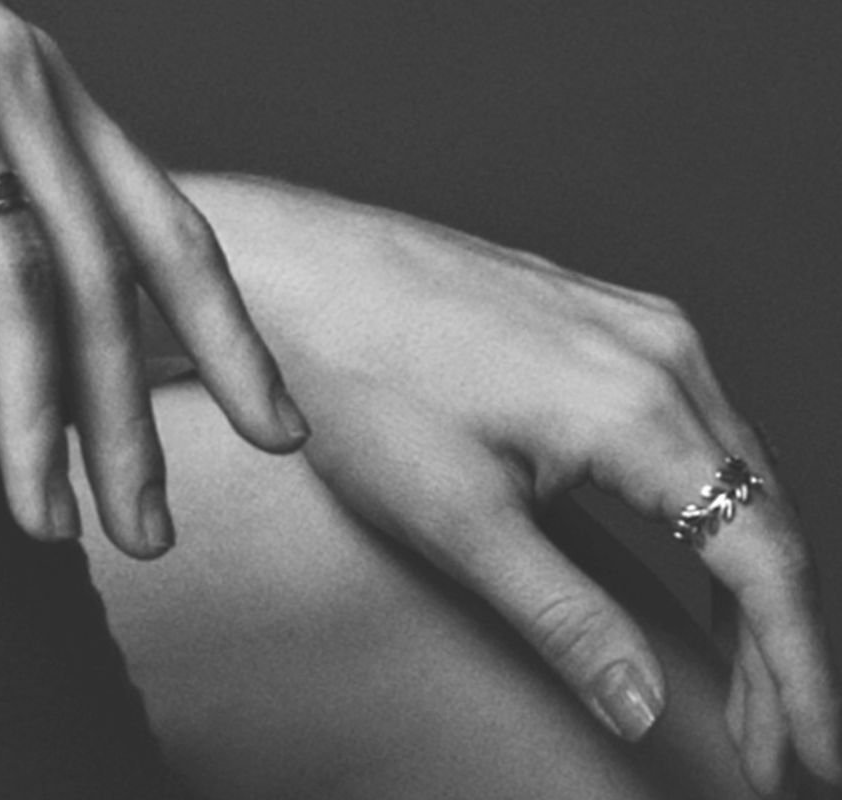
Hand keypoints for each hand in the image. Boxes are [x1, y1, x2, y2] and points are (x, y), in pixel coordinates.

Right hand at [0, 0, 307, 555]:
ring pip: (19, 281)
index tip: (280, 436)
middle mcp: (15, 72)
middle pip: (105, 282)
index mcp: (52, 95)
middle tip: (146, 532)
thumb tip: (60, 355)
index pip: (172, 236)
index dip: (234, 343)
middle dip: (131, 423)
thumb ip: (6, 214)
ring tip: (46, 522)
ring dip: (39, 421)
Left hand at [181, 175, 841, 795]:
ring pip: (731, 468)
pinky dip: (705, 504)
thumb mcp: (456, 519)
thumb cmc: (354, 381)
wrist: (293, 271)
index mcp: (637, 404)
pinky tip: (691, 547)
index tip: (814, 757)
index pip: (761, 559)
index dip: (798, 672)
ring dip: (744, 573)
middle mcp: (660, 350)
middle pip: (761, 515)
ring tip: (742, 672)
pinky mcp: (599, 317)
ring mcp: (633, 323)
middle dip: (777, 639)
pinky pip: (689, 422)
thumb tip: (640, 704)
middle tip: (770, 741)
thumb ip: (563, 615)